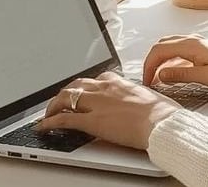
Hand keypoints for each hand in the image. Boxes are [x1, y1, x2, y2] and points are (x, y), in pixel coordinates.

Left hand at [40, 72, 178, 149]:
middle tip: (60, 103)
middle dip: (65, 93)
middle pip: (76, 85)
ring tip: (48, 114)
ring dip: (54, 106)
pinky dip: (50, 122)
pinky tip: (44, 127)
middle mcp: (105, 88)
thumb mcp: (152, 99)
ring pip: (66, 97)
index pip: (96, 79)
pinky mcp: (91, 121)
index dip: (86, 86)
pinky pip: (64, 119)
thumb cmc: (163, 114)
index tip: (84, 92)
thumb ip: (142, 99)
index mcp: (120, 82)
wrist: (162, 123)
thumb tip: (146, 103)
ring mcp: (96, 104)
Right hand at [142, 35, 207, 91]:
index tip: (146, 82)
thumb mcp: (206, 77)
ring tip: (158, 78)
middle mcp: (194, 40)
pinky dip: (172, 60)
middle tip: (148, 79)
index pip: (159, 50)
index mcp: (191, 45)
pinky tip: (174, 73)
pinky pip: (181, 51)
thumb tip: (160, 75)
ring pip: (171, 47)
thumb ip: (181, 75)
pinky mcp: (205, 50)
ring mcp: (200, 44)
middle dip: (152, 61)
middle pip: (163, 45)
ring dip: (161, 60)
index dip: (148, 66)